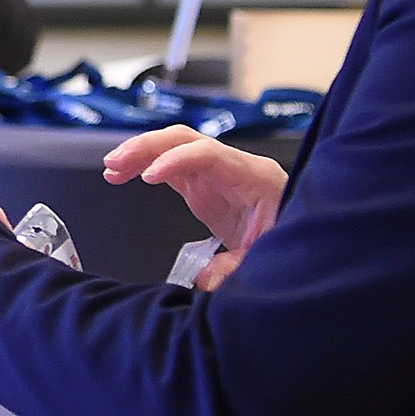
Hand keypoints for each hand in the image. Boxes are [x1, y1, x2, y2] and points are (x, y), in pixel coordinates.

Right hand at [102, 126, 287, 283]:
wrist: (303, 243)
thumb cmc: (290, 241)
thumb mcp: (267, 261)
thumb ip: (235, 269)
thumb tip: (204, 276)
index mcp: (253, 176)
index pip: (208, 154)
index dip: (177, 160)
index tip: (150, 176)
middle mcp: (232, 167)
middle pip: (184, 139)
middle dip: (148, 146)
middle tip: (116, 162)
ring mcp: (216, 174)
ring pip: (172, 147)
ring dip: (139, 152)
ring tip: (111, 167)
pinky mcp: (203, 185)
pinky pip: (169, 165)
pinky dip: (143, 167)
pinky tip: (121, 175)